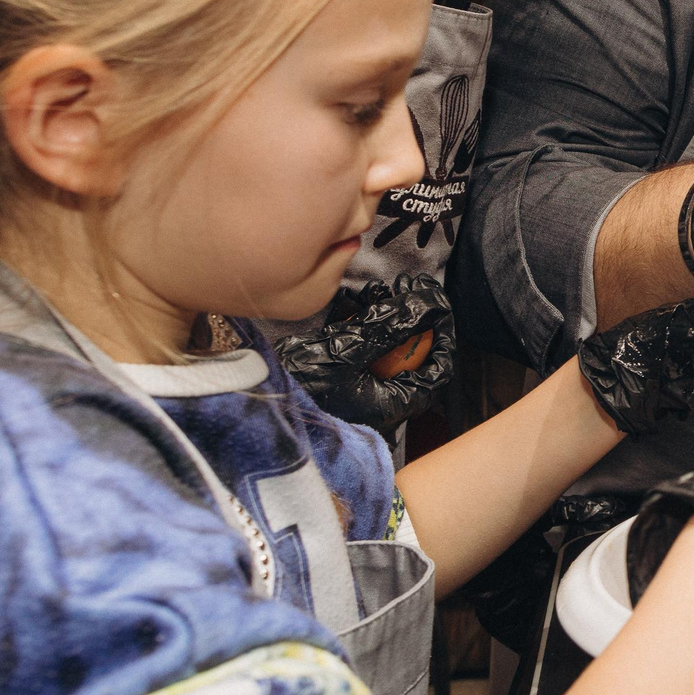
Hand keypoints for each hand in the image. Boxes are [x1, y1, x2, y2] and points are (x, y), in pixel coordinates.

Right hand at [275, 274, 453, 435]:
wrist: (250, 405)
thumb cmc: (300, 391)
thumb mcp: (347, 353)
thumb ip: (388, 328)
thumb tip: (427, 304)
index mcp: (393, 403)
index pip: (439, 368)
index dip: (444, 334)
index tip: (439, 306)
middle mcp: (380, 399)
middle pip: (410, 353)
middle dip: (408, 318)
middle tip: (407, 289)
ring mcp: (356, 389)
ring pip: (381, 347)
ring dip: (378, 316)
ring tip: (374, 290)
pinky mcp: (333, 378)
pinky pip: (353, 348)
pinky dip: (352, 324)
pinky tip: (347, 301)